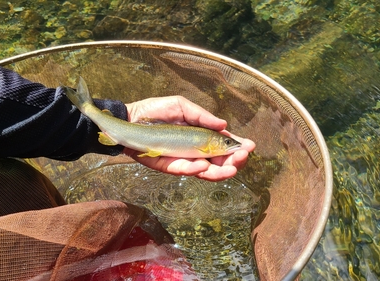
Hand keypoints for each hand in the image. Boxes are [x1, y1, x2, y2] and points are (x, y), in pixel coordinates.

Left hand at [124, 96, 254, 180]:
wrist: (130, 118)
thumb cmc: (155, 110)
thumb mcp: (182, 106)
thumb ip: (202, 116)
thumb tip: (224, 126)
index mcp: (201, 135)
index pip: (223, 145)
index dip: (237, 147)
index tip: (250, 146)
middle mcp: (194, 150)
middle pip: (219, 162)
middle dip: (233, 162)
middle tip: (242, 158)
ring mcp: (182, 160)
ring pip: (205, 172)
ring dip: (219, 172)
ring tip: (231, 169)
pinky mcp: (166, 166)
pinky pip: (183, 170)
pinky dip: (194, 170)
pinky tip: (205, 167)